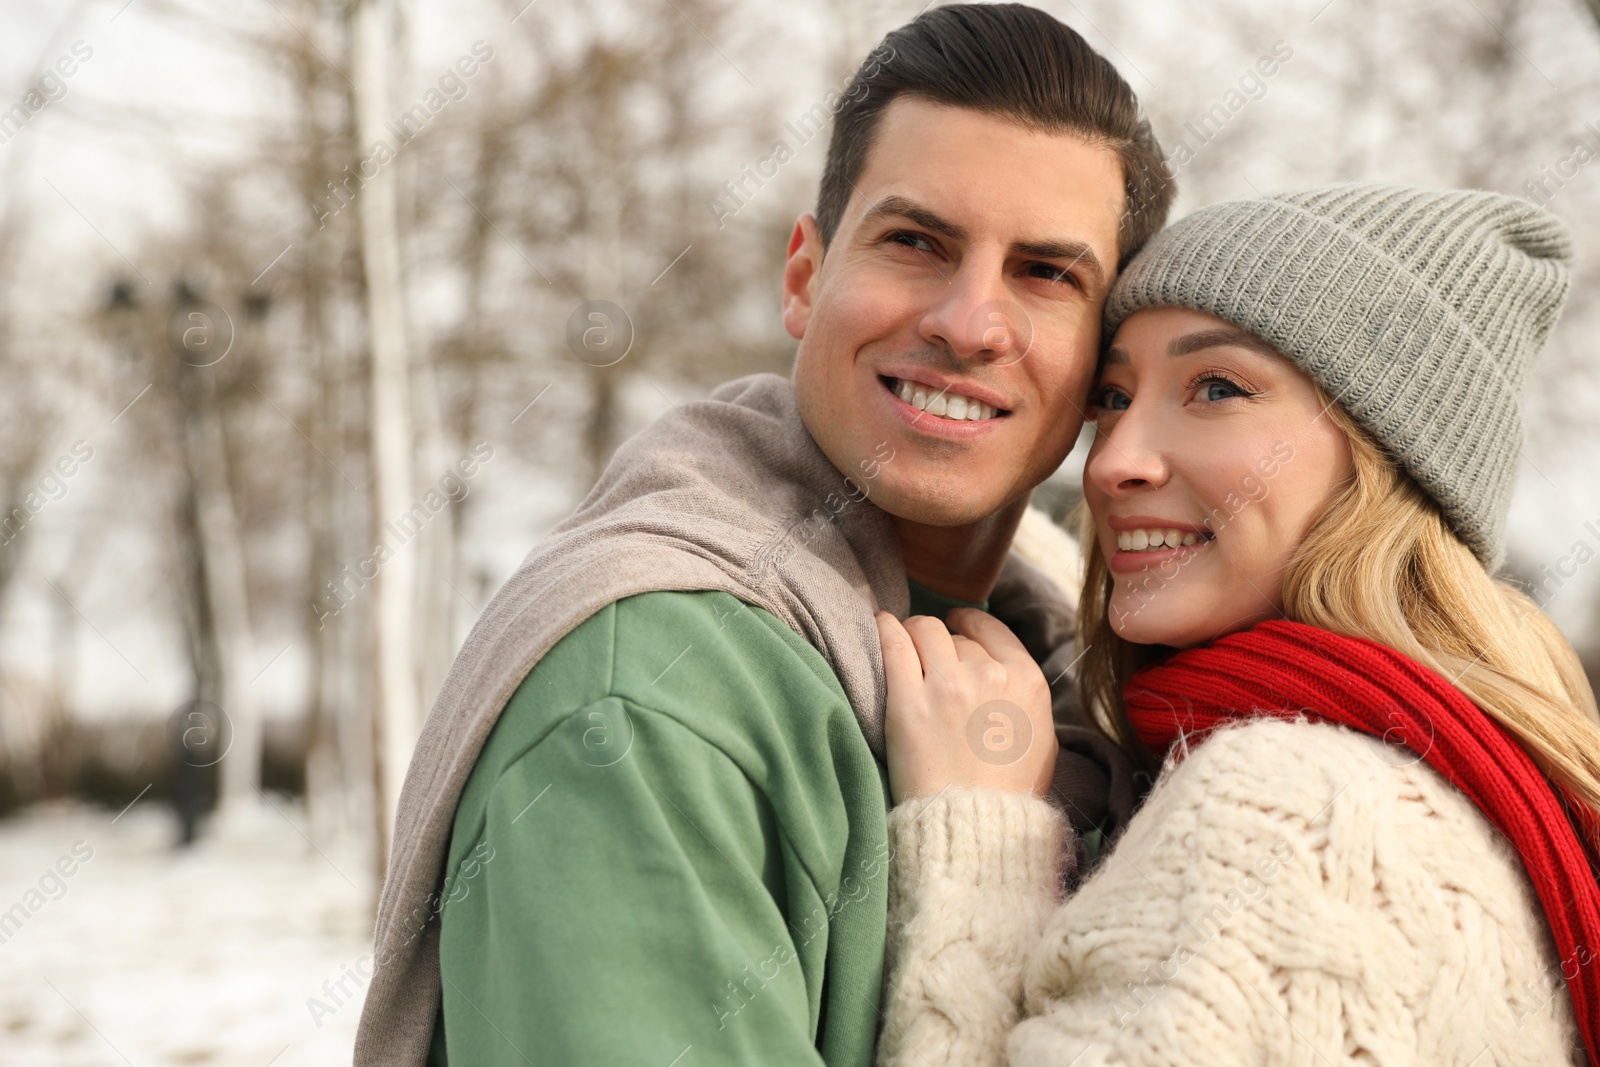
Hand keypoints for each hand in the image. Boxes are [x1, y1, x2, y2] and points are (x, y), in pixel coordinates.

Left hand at [876, 607, 1057, 803]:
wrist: (974, 832)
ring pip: (923, 630)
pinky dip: (884, 629)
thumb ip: (1028, 700)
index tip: (956, 626)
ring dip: (912, 633)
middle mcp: (989, 675)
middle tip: (927, 657)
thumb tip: (1009, 675)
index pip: (991, 630)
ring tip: (902, 641)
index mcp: (1026, 681)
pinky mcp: (907, 702)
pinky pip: (892, 643)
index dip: (969, 625)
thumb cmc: (1009, 796)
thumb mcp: (1042, 743)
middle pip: (955, 635)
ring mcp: (946, 686)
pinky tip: (879, 625)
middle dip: (941, 642)